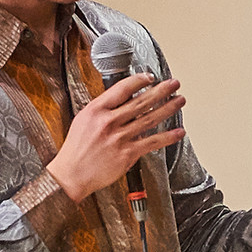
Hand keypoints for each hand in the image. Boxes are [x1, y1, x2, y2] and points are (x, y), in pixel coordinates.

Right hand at [47, 74, 185, 203]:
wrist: (72, 174)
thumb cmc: (77, 149)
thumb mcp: (84, 120)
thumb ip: (103, 109)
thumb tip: (124, 100)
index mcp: (97, 110)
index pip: (122, 88)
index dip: (139, 80)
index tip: (150, 77)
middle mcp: (109, 122)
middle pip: (141, 101)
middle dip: (161, 91)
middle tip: (174, 84)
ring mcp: (119, 138)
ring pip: (150, 119)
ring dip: (168, 109)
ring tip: (179, 101)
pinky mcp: (127, 154)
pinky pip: (152, 142)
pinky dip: (167, 137)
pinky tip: (178, 132)